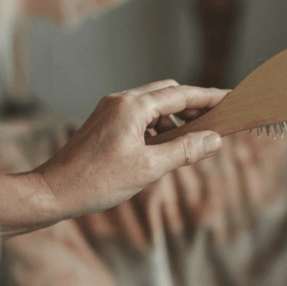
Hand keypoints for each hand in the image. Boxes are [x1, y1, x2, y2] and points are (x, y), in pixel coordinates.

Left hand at [36, 79, 226, 220]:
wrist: (54, 191)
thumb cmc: (97, 181)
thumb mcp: (149, 168)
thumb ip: (184, 151)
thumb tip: (214, 140)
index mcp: (132, 107)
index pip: (181, 95)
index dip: (209, 97)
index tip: (232, 98)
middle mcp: (120, 101)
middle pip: (167, 93)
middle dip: (193, 107)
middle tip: (215, 123)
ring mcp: (110, 110)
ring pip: (153, 106)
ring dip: (174, 120)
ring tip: (189, 144)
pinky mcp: (104, 123)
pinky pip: (139, 117)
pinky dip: (156, 127)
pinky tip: (163, 149)